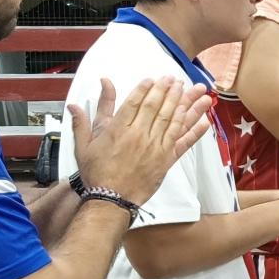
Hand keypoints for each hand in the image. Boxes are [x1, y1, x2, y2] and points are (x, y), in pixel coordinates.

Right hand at [71, 77, 210, 204]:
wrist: (111, 199)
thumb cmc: (97, 174)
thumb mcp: (84, 145)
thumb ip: (83, 121)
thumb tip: (74, 105)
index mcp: (118, 129)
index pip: (134, 102)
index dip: (145, 88)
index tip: (153, 79)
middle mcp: (139, 136)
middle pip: (156, 107)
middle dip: (167, 90)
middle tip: (175, 79)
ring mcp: (155, 147)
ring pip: (172, 120)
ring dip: (185, 103)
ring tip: (195, 90)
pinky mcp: (166, 160)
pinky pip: (183, 141)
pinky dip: (195, 130)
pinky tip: (204, 118)